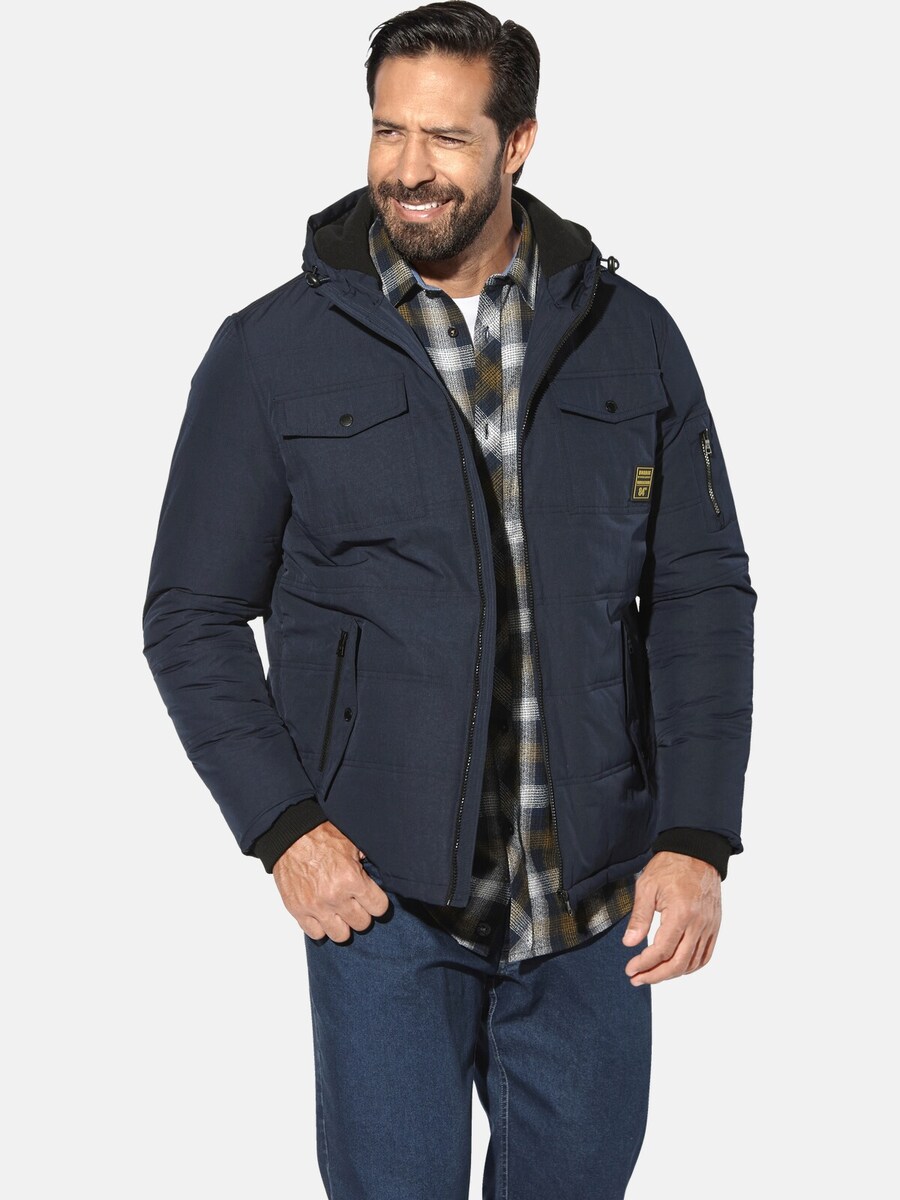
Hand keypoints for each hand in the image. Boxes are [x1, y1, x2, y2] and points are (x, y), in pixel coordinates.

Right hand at [272, 820, 389, 942]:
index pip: (379, 908)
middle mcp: (335, 897)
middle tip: (356, 903)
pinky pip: (316, 934)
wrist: (289, 834)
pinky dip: (321, 927)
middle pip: (362, 924)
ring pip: (340, 935)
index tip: (373, 899)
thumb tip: (379, 872)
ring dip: (343, 924)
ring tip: (340, 912)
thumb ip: (367, 862)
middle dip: (362, 913)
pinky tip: (323, 915)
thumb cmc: (321, 835)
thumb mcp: (352, 843)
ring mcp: (315, 907)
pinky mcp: (298, 910)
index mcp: (352, 879)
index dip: (378, 903)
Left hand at [621, 851, 721, 984]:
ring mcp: (709, 926)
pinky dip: (691, 966)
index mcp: (681, 913)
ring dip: (672, 974)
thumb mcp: (647, 887)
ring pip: (692, 963)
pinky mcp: (714, 926)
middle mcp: (698, 924)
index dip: (644, 964)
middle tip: (637, 979)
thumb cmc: (670, 866)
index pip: (662, 950)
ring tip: (653, 974)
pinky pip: (705, 955)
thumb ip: (639, 918)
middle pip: (678, 963)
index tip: (630, 969)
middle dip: (655, 975)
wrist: (696, 852)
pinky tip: (676, 967)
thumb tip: (629, 944)